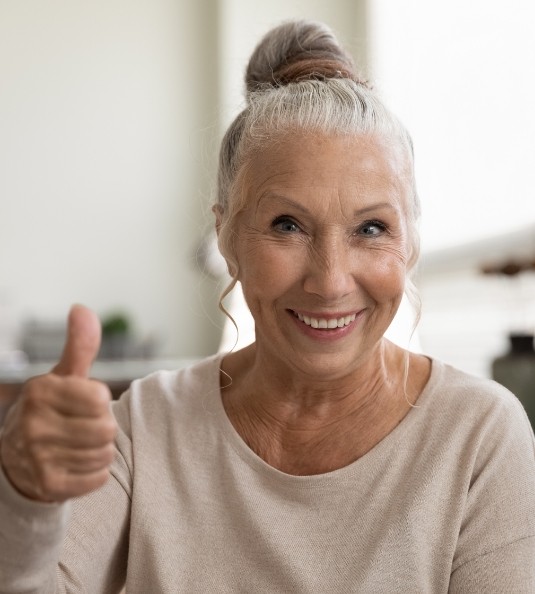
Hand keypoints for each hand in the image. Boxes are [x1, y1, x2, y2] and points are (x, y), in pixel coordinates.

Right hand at [0, 305, 116, 501]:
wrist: (18, 458)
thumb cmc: (52, 409)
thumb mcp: (63, 375)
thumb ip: (79, 345)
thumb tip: (81, 308)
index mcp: (40, 391)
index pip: (101, 399)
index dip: (100, 402)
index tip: (86, 404)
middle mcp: (33, 423)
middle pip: (106, 429)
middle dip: (102, 428)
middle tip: (84, 427)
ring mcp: (36, 456)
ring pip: (104, 454)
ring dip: (99, 450)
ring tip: (79, 445)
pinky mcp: (47, 485)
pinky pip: (99, 478)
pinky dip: (95, 473)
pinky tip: (76, 464)